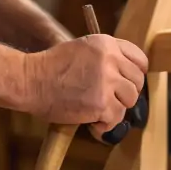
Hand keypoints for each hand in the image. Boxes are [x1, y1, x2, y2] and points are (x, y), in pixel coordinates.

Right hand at [24, 34, 147, 133]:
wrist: (31, 80)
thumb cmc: (51, 68)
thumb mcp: (82, 49)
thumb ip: (105, 57)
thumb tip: (125, 75)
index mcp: (106, 43)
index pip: (139, 59)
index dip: (136, 74)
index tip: (129, 83)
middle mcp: (110, 60)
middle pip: (137, 81)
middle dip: (126, 94)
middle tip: (111, 101)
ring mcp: (107, 82)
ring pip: (129, 101)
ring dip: (116, 110)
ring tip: (99, 112)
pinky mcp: (101, 103)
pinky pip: (116, 119)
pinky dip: (105, 126)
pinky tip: (93, 124)